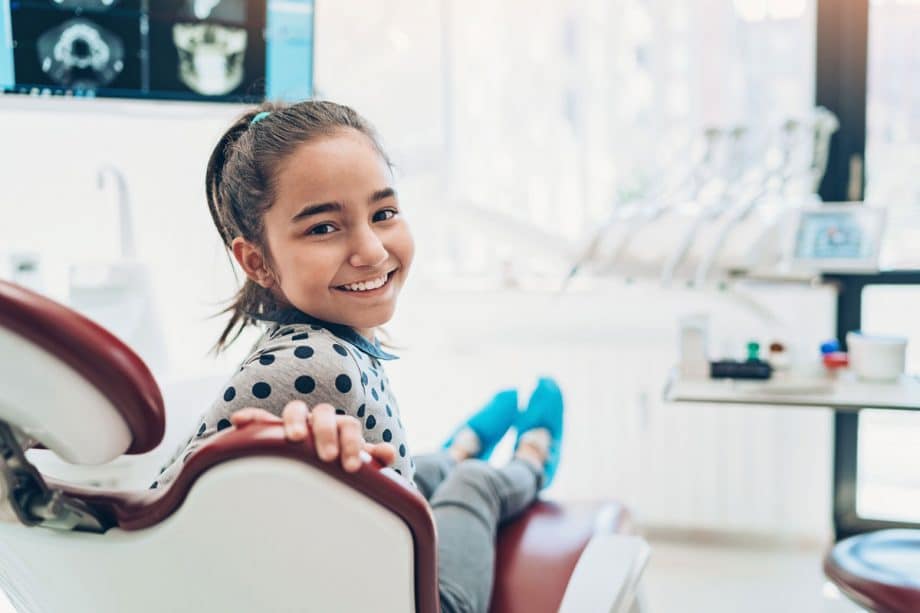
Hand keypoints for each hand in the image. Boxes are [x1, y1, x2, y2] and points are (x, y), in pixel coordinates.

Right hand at [230, 401, 395, 471]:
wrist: (316, 469)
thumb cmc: (336, 465)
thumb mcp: (354, 463)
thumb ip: (372, 457)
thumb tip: (388, 453)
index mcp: (340, 427)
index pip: (348, 425)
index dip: (351, 442)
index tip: (350, 466)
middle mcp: (318, 420)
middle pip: (324, 414)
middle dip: (326, 432)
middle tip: (328, 457)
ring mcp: (296, 423)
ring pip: (295, 410)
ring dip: (295, 421)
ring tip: (295, 438)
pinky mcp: (272, 431)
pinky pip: (261, 419)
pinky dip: (252, 417)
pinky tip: (240, 421)